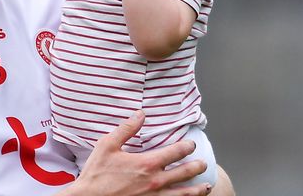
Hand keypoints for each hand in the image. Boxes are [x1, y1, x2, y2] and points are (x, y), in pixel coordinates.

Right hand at [66, 111, 211, 195]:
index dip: (186, 147)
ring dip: (197, 190)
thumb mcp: (107, 145)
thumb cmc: (97, 174)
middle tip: (202, 163)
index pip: (175, 152)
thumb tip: (141, 114)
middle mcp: (155, 182)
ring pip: (183, 194)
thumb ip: (126, 128)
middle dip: (196, 166)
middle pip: (185, 173)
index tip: (190, 144)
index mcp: (147, 164)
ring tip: (206, 186)